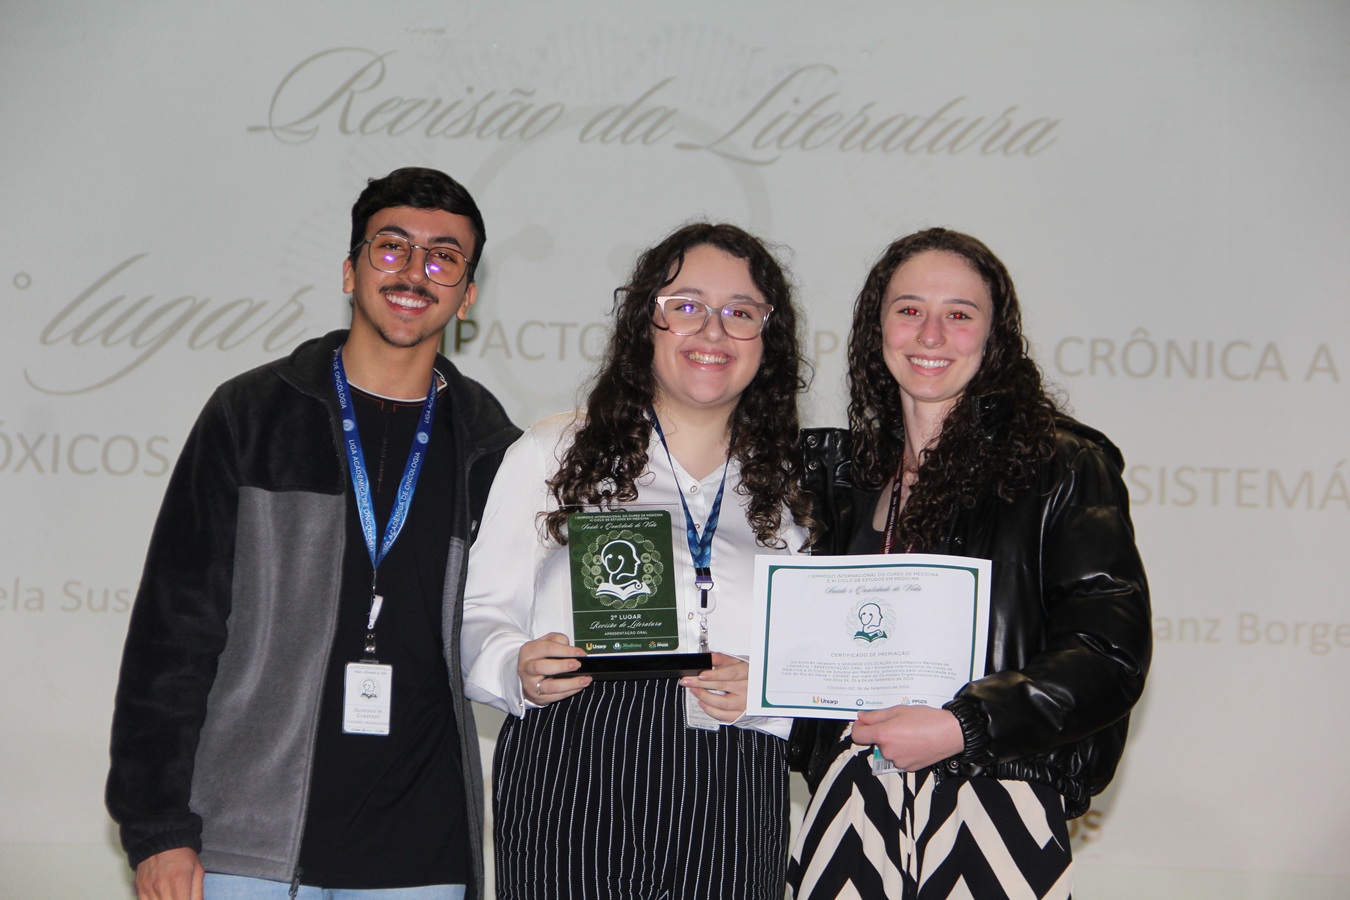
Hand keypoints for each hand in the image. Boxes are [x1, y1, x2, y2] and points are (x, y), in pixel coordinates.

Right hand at [134, 847, 203, 899]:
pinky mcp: (140, 889)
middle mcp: (162, 889)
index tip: (187, 899)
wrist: (161, 840)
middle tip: (181, 896)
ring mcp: (149, 890)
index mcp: (179, 884)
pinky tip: (161, 897)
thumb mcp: (197, 871)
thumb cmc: (182, 854)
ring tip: (172, 895)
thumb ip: (198, 893)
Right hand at [518, 632, 590, 705]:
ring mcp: (531, 684)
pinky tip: (579, 687)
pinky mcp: (537, 697)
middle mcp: (527, 668)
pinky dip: (569, 692)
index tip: (580, 653)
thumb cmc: (539, 656)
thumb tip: (571, 649)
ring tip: (585, 680)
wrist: (527, 674)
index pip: (547, 648)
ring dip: (570, 684)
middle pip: (542, 667)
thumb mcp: (546, 641)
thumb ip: (558, 640)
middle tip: (578, 665)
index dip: (566, 650)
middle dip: (562, 666)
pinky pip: (555, 697)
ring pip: (550, 686)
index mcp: (529, 651)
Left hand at [680, 652, 747, 722]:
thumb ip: (723, 660)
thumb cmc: (748, 676)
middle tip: (688, 681)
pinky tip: (702, 702)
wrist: (763, 695)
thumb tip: (709, 656)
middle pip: (722, 686)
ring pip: (722, 703)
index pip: (730, 673)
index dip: (715, 674)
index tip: (701, 674)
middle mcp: (747, 689)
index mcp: (748, 673)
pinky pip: (723, 716)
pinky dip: (710, 710)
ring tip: (693, 690)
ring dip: (704, 697)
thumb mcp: (739, 663)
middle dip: (701, 683)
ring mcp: (744, 703)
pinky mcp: (740, 715)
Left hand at [850, 705, 964, 771]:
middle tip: (898, 723)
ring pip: (888, 750)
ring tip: (910, 732)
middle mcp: (888, 751)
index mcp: (883, 735)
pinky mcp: (909, 768)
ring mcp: (898, 762)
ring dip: (893, 742)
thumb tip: (861, 718)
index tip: (865, 722)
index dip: (859, 727)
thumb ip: (876, 715)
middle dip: (881, 733)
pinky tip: (915, 742)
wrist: (951, 733)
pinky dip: (903, 750)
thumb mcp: (899, 710)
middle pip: (875, 742)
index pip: (858, 736)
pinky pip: (899, 758)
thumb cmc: (926, 719)